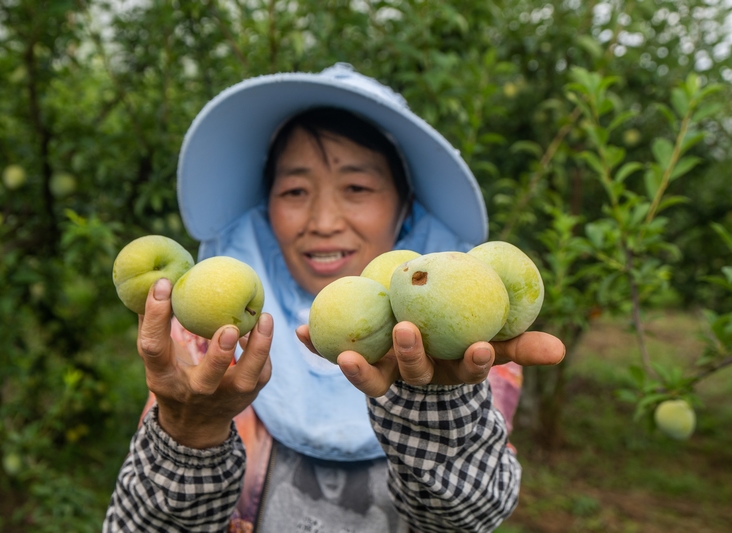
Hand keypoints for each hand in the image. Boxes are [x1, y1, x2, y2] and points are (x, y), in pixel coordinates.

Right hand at [138, 278, 272, 447]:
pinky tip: (261, 327)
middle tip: (229, 327)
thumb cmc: (172, 377)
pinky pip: (261, 373)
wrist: (194, 426)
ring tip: (265, 318)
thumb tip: (155, 280)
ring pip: (245, 378)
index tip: (163, 284)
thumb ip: (153, 324)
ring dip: (257, 349)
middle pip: (207, 378)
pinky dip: (263, 351)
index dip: (155, 317)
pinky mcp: (247, 396)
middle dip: (219, 355)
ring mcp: (223, 397)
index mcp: (163, 378)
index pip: (153, 349)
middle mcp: (193, 392)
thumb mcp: (156, 359)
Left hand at [296, 321, 564, 396]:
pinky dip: (318, 346)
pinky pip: (339, 357)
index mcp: (452, 370)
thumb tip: (563, 353)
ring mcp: (389, 377)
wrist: (424, 376)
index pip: (468, 368)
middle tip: (407, 331)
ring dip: (360, 368)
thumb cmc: (462, 356)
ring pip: (375, 376)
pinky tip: (299, 332)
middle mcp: (418, 377)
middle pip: (415, 370)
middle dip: (412, 354)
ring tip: (344, 355)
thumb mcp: (494, 350)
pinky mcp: (362, 370)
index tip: (482, 349)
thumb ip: (523, 349)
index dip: (476, 362)